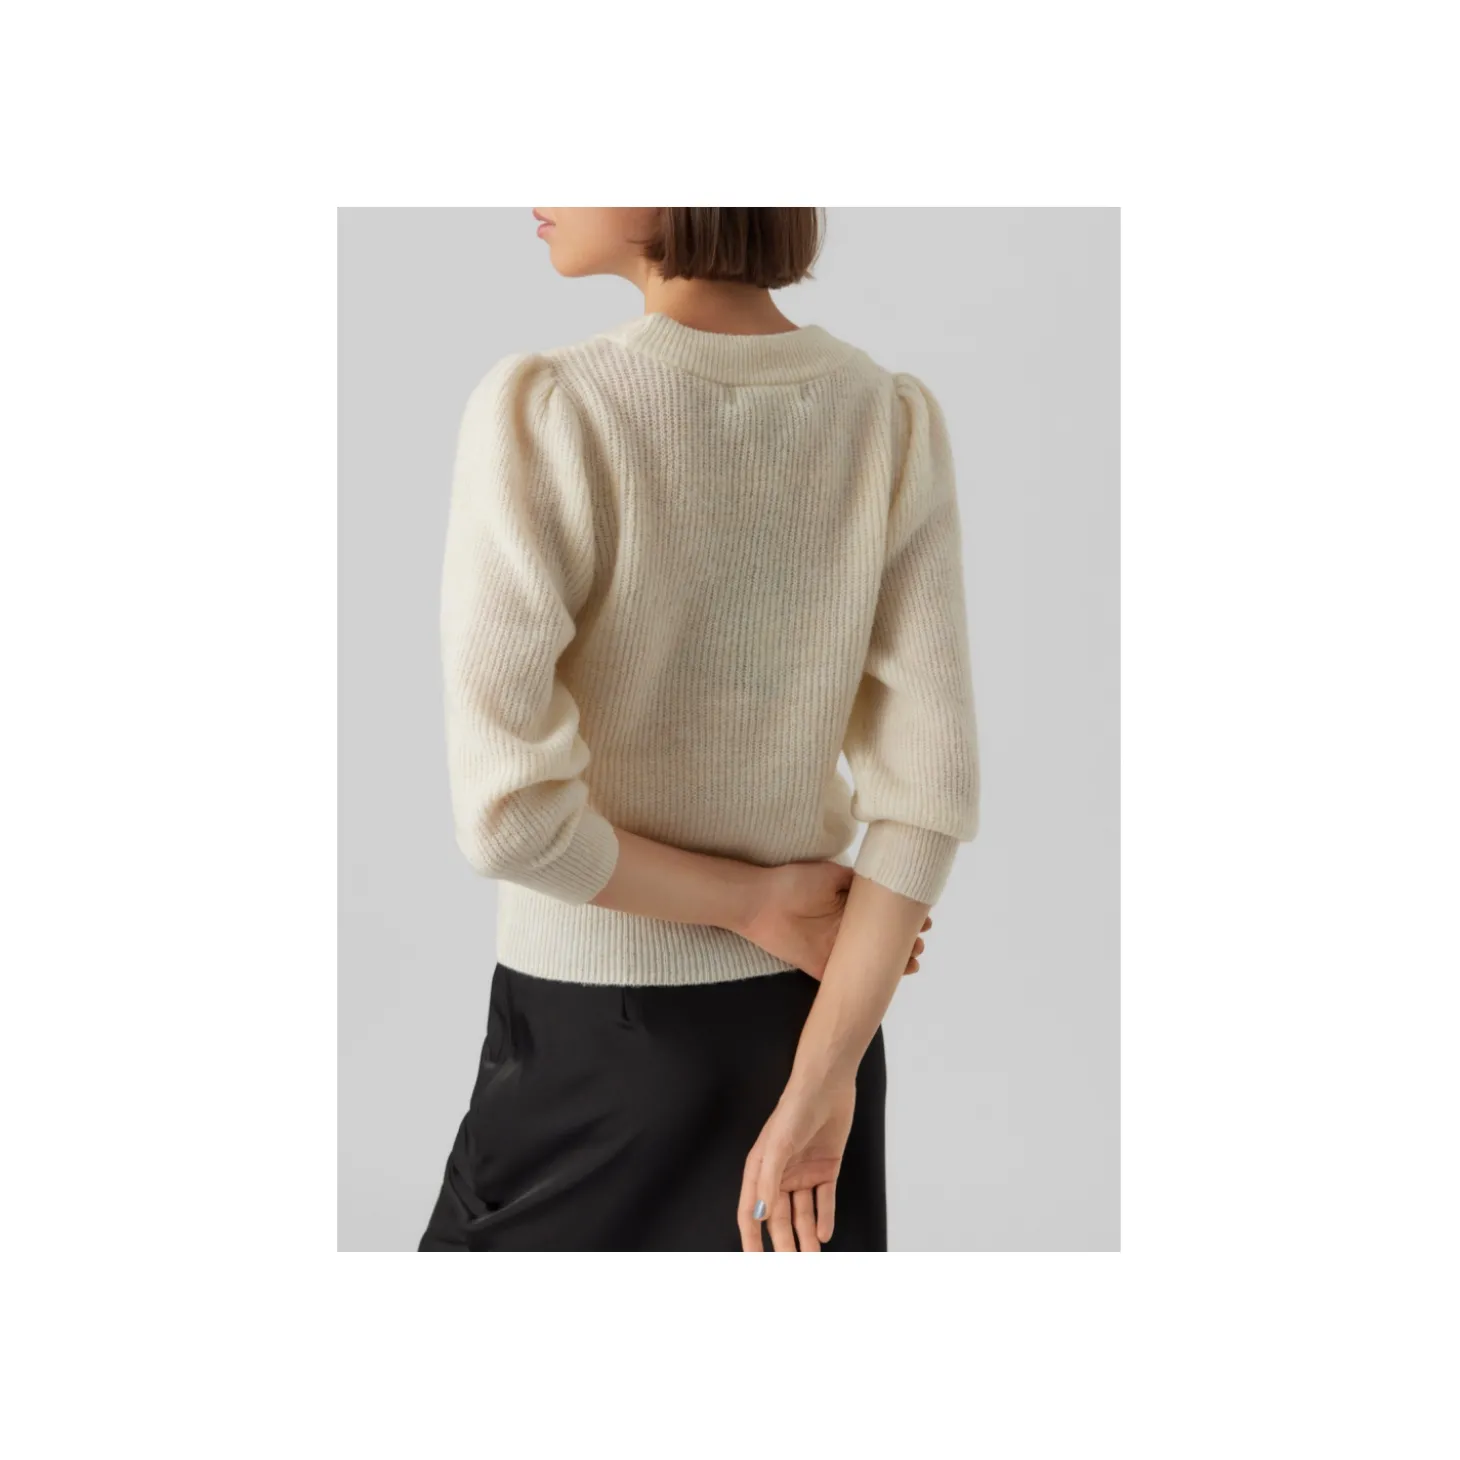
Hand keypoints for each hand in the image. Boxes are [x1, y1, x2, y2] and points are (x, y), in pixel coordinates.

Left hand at [738, 860, 930, 979]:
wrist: (762, 902)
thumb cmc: (794, 883)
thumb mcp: (831, 875)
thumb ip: (855, 880)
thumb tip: (881, 880)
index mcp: (849, 908)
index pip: (882, 918)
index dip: (903, 921)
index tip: (925, 920)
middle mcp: (846, 931)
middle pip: (881, 942)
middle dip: (906, 943)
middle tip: (920, 941)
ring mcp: (836, 951)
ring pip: (871, 962)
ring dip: (894, 963)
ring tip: (914, 959)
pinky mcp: (824, 969)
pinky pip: (849, 980)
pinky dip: (870, 983)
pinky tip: (889, 981)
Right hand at [739, 1074, 856, 1250]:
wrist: (827, 1086)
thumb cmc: (794, 1110)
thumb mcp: (777, 1146)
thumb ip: (768, 1182)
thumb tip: (760, 1215)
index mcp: (760, 1169)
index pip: (752, 1211)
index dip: (752, 1237)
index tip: (755, 1261)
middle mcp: (780, 1174)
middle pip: (779, 1217)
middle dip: (785, 1242)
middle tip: (792, 1266)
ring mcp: (803, 1172)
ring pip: (803, 1212)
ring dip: (806, 1235)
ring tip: (812, 1258)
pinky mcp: (826, 1167)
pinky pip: (824, 1199)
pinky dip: (825, 1217)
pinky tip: (825, 1233)